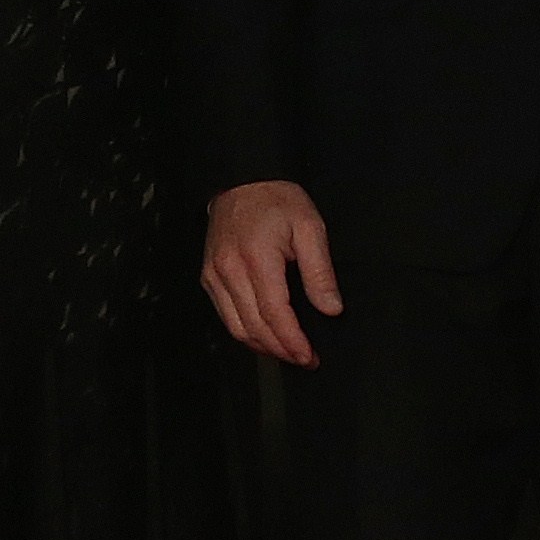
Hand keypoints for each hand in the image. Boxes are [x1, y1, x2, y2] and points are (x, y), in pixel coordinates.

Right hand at [202, 178, 343, 367]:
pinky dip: (245, 332)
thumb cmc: (277, 200)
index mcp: (257, 259)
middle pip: (253, 326)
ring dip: (262, 346)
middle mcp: (230, 271)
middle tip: (304, 360)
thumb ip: (320, 271)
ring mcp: (214, 276)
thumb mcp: (310, 227)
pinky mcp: (209, 277)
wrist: (243, 180)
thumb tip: (330, 308)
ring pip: (236, 327)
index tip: (309, 356)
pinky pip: (226, 315)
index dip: (292, 341)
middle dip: (280, 350)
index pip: (274, 313)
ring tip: (288, 353)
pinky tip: (264, 336)